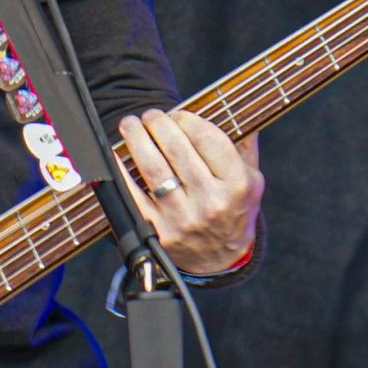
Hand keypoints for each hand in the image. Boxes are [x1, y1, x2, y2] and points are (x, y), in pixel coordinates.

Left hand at [116, 109, 260, 276]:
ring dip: (137, 139)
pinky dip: (120, 170)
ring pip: (153, 167)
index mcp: (237, 185)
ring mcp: (182, 218)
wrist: (221, 260)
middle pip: (177, 149)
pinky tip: (116, 153)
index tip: (177, 114)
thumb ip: (243, 144)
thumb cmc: (234, 210)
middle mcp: (211, 202)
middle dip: (158, 124)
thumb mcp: (252, 180)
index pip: (208, 138)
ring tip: (131, 125)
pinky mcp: (157, 231)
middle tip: (150, 115)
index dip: (187, 119)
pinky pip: (133, 194)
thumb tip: (238, 107)